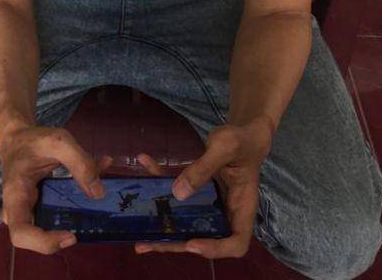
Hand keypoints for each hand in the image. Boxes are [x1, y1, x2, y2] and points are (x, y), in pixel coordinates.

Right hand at [0, 123, 110, 254]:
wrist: (18, 137)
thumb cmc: (33, 140)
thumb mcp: (59, 141)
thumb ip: (80, 163)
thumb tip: (99, 194)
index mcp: (15, 195)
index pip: (20, 234)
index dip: (44, 243)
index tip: (71, 236)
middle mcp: (17, 209)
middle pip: (32, 239)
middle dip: (57, 238)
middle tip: (80, 231)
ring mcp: (25, 211)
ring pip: (44, 230)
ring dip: (68, 223)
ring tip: (89, 211)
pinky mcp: (37, 208)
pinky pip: (52, 216)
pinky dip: (73, 208)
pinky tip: (92, 189)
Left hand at [134, 122, 272, 258]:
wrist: (244, 132)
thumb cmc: (243, 139)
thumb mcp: (226, 147)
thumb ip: (203, 168)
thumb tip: (177, 193)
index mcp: (242, 207)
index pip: (236, 242)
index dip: (215, 249)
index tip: (192, 243)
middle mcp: (226, 211)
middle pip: (205, 237)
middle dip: (175, 243)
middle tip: (146, 244)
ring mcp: (211, 204)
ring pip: (187, 222)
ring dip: (162, 226)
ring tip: (138, 235)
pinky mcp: (198, 191)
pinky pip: (177, 194)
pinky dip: (159, 181)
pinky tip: (144, 161)